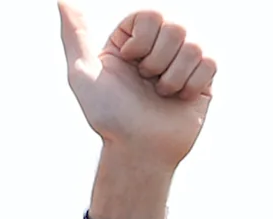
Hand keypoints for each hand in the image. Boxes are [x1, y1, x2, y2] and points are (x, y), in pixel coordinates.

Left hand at [59, 7, 213, 169]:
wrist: (138, 150)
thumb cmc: (109, 116)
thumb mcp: (83, 75)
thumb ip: (74, 35)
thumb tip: (62, 0)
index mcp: (132, 38)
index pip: (150, 14)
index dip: (141, 42)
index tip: (128, 63)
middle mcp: (159, 45)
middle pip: (176, 25)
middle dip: (157, 61)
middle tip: (146, 82)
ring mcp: (183, 59)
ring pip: (194, 45)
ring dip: (172, 78)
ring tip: (160, 94)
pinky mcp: (203, 76)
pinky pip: (209, 61)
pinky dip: (191, 85)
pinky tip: (178, 99)